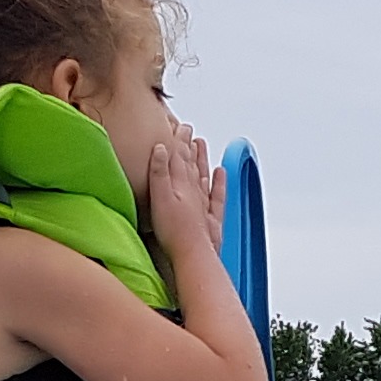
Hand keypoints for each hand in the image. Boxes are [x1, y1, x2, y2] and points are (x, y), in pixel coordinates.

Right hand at [147, 126, 222, 257]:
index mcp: (181, 183)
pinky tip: (221, 173)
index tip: (178, 125)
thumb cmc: (173, 230)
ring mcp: (204, 205)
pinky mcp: (211, 220)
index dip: (178, 140)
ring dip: (202, 159)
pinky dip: (220, 183)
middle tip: (189, 130)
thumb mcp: (158, 196)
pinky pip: (217, 196)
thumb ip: (159, 172)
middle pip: (191, 163)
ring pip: (203, 175)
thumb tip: (161, 147)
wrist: (192, 254)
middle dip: (189, 145)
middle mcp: (194, 191)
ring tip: (202, 144)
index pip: (179, 156)